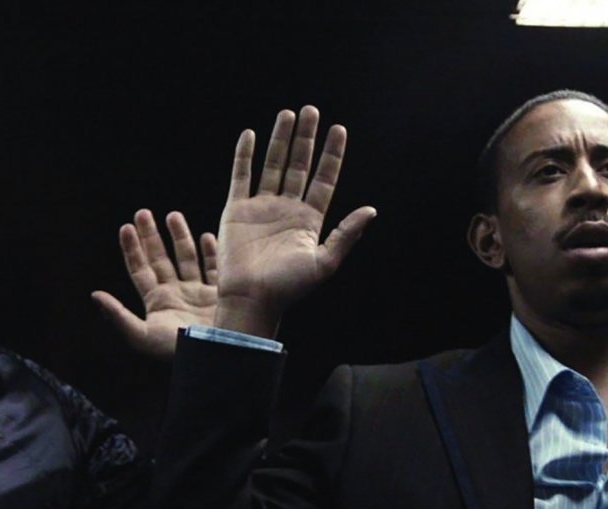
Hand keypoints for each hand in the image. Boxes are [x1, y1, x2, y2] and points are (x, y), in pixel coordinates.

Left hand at [92, 209, 217, 359]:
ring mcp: (198, 293)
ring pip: (186, 258)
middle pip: (160, 259)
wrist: (213, 358)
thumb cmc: (176, 352)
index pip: (139, 270)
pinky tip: (206, 235)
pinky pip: (214, 268)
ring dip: (179, 237)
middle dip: (150, 236)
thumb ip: (118, 315)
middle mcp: (176, 294)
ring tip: (172, 214)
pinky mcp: (220, 295)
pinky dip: (211, 252)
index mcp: (157, 302)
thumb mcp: (141, 336)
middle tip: (142, 212)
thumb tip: (95, 295)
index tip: (125, 228)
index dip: (131, 249)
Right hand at [216, 105, 375, 337]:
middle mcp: (286, 209)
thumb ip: (346, 234)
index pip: (323, 180)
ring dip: (280, 140)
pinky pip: (241, 177)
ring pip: (272, 165)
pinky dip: (244, 156)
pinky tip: (250, 135)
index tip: (339, 129)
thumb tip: (371, 210)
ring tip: (288, 114)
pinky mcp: (237, 210)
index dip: (332, 155)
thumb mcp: (325, 262)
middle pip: (298, 165)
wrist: (252, 298)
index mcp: (309, 220)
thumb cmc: (289, 287)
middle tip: (311, 110)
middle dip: (305, 139)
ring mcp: (261, 207)